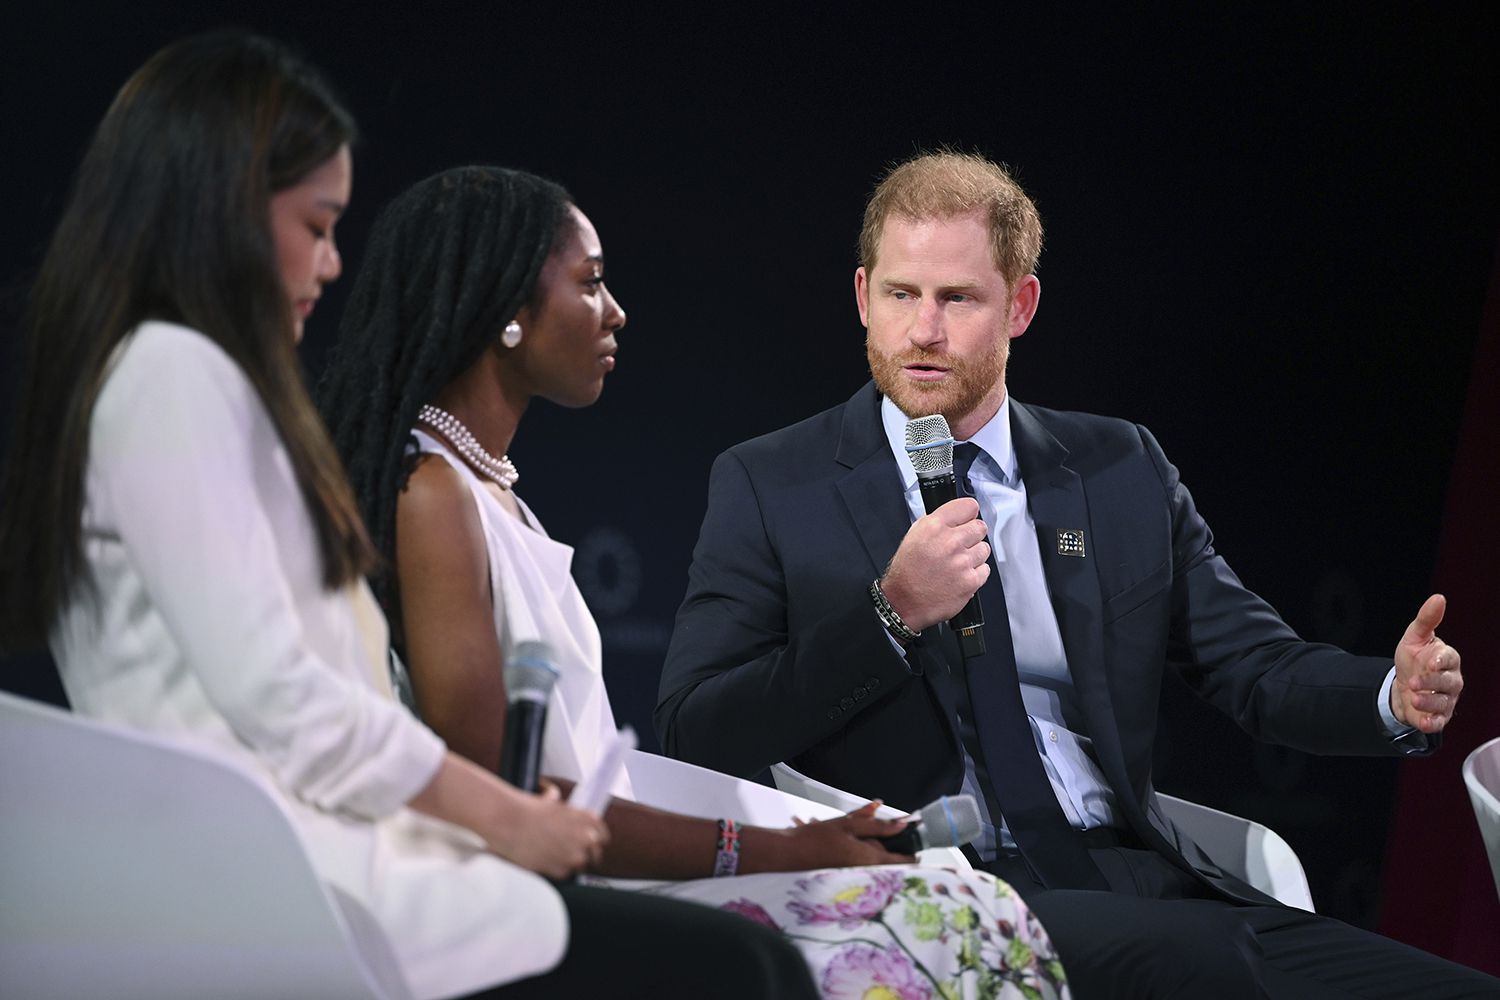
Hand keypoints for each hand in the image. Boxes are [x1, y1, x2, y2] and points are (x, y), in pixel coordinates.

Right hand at [482, 781, 609, 878]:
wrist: (509, 822)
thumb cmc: (527, 809)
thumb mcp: (549, 801)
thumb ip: (559, 804)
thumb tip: (554, 796)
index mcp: (587, 818)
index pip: (603, 835)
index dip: (593, 839)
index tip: (587, 843)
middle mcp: (586, 837)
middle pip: (595, 854)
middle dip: (583, 853)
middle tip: (567, 851)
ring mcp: (575, 856)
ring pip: (579, 866)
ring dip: (569, 862)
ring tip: (551, 854)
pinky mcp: (561, 870)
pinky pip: (564, 874)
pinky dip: (556, 869)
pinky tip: (543, 859)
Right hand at [779, 800, 914, 868]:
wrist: (786, 856)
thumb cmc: (815, 839)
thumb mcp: (847, 825)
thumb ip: (876, 824)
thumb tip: (902, 823)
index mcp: (870, 859)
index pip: (902, 861)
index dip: (912, 854)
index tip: (916, 848)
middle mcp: (865, 874)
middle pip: (886, 863)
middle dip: (884, 848)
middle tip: (870, 833)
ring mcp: (855, 881)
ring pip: (873, 867)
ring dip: (869, 854)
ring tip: (851, 841)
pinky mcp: (845, 883)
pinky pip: (860, 872)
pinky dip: (856, 861)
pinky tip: (842, 852)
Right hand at [880, 497, 989, 631]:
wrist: (903, 602)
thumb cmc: (906, 572)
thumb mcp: (914, 536)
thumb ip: (938, 522)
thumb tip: (957, 517)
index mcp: (934, 526)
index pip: (969, 507)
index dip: (968, 514)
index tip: (967, 519)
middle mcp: (950, 542)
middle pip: (980, 527)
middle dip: (972, 535)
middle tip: (961, 546)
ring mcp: (962, 562)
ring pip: (984, 549)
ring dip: (974, 555)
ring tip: (957, 563)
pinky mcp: (971, 581)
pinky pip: (985, 569)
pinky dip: (975, 573)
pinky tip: (960, 576)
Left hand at [1391, 594, 1463, 733]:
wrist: (1401, 685)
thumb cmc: (1413, 659)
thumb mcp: (1415, 637)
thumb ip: (1426, 619)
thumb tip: (1439, 598)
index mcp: (1447, 658)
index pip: (1450, 659)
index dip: (1441, 661)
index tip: (1430, 662)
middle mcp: (1451, 680)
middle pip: (1448, 682)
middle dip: (1432, 683)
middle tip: (1413, 682)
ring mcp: (1446, 699)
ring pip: (1443, 702)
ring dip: (1428, 702)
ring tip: (1413, 697)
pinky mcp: (1438, 716)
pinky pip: (1439, 721)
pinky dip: (1432, 722)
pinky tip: (1423, 720)